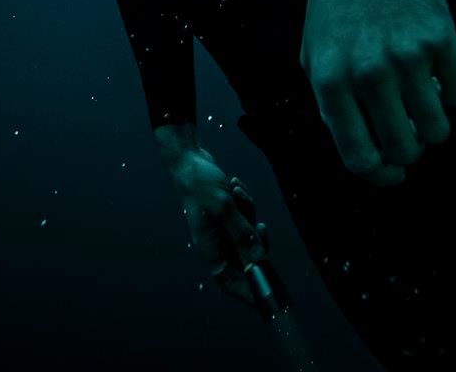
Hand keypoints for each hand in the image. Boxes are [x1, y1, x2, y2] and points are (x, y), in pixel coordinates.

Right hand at [166, 149, 269, 305]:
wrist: (189, 159)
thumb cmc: (199, 183)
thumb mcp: (223, 206)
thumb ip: (241, 233)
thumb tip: (257, 259)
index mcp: (209, 247)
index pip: (229, 280)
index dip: (247, 291)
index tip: (266, 297)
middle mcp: (215, 242)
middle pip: (244, 257)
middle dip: (255, 241)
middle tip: (259, 226)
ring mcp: (221, 230)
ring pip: (247, 236)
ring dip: (249, 213)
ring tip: (237, 192)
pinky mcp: (227, 217)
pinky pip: (245, 219)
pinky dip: (246, 204)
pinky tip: (236, 186)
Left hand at [300, 0, 455, 186]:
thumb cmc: (334, 6)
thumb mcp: (314, 56)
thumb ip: (332, 105)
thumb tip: (365, 150)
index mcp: (331, 81)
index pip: (361, 157)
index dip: (380, 176)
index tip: (392, 173)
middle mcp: (369, 72)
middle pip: (404, 148)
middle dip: (410, 151)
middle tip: (410, 135)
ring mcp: (408, 54)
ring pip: (438, 127)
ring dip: (435, 127)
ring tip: (425, 108)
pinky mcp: (441, 36)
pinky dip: (454, 94)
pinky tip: (440, 78)